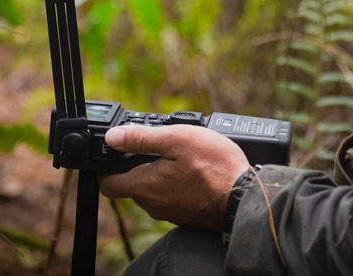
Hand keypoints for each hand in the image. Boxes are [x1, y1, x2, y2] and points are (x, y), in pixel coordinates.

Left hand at [97, 124, 250, 230]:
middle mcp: (153, 205)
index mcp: (145, 186)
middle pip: (132, 185)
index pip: (108, 184)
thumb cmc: (215, 167)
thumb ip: (142, 138)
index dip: (107, 166)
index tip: (116, 152)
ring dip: (160, 173)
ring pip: (153, 191)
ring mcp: (170, 212)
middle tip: (157, 146)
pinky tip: (193, 170)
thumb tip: (112, 137)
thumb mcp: (177, 139)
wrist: (245, 198)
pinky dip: (176, 183)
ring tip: (181, 156)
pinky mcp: (186, 215)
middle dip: (138, 165)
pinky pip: (172, 197)